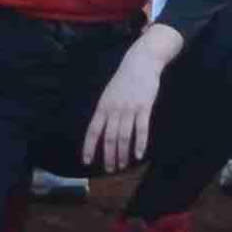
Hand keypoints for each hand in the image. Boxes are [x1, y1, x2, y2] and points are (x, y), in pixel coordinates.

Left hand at [83, 36, 176, 172]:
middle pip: (109, 138)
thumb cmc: (124, 80)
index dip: (89, 147)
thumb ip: (105, 112)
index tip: (87, 161)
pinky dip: (140, 143)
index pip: (93, 131)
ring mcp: (129, 109)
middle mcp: (114, 109)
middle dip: (108, 156)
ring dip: (123, 154)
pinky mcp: (144, 107)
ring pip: (124, 136)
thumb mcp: (108, 94)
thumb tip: (99, 131)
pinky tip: (139, 155)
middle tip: (110, 170)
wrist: (140, 62)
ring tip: (122, 166)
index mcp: (103, 107)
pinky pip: (141, 129)